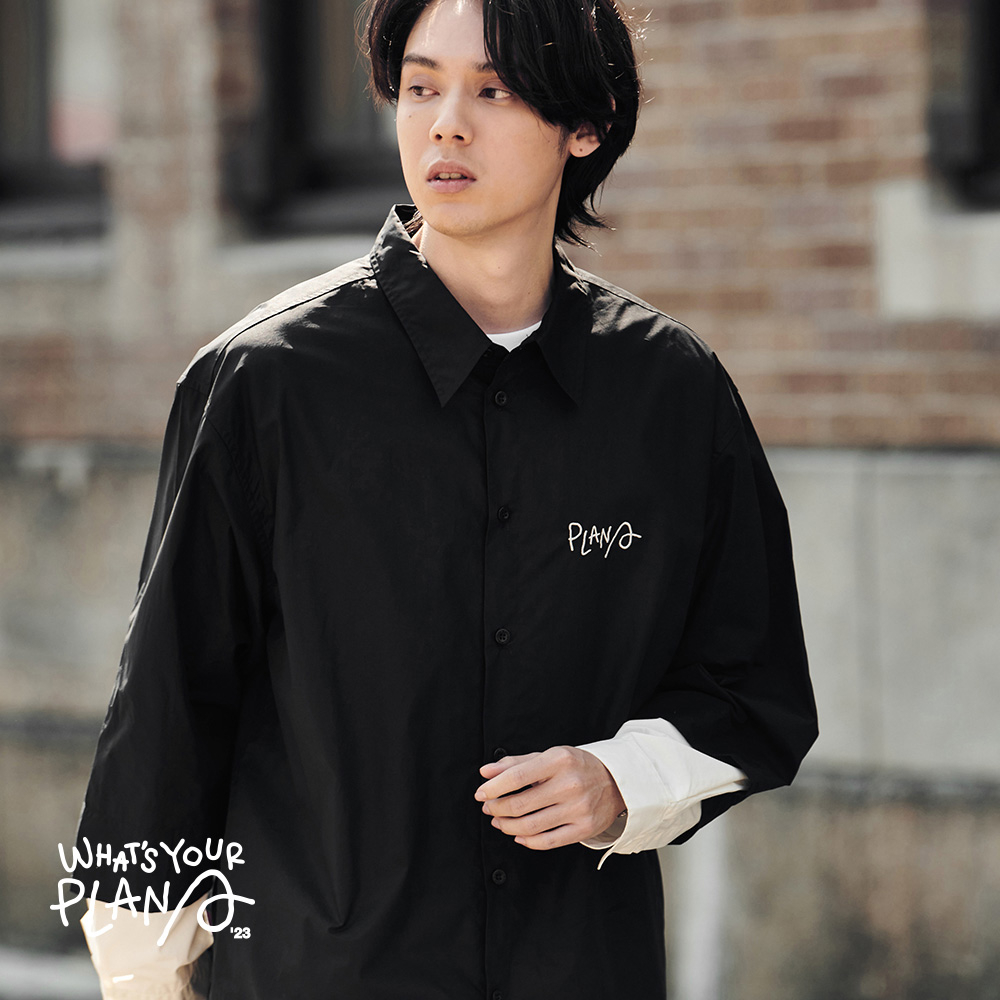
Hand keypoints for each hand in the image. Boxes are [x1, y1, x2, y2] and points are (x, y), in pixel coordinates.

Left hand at [474, 746, 625, 849]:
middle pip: (520, 805)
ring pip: (530, 826)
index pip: (516, 777)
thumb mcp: (549, 756)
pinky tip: (518, 835)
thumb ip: (516, 763)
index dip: (493, 788)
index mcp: (559, 760)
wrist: (616, 780)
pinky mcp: (584, 829)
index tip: (481, 793)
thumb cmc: (577, 766)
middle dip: (497, 808)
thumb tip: (486, 772)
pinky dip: (527, 841)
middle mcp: (570, 784)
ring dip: (507, 826)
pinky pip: (548, 841)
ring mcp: (578, 809)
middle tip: (488, 807)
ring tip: (499, 820)